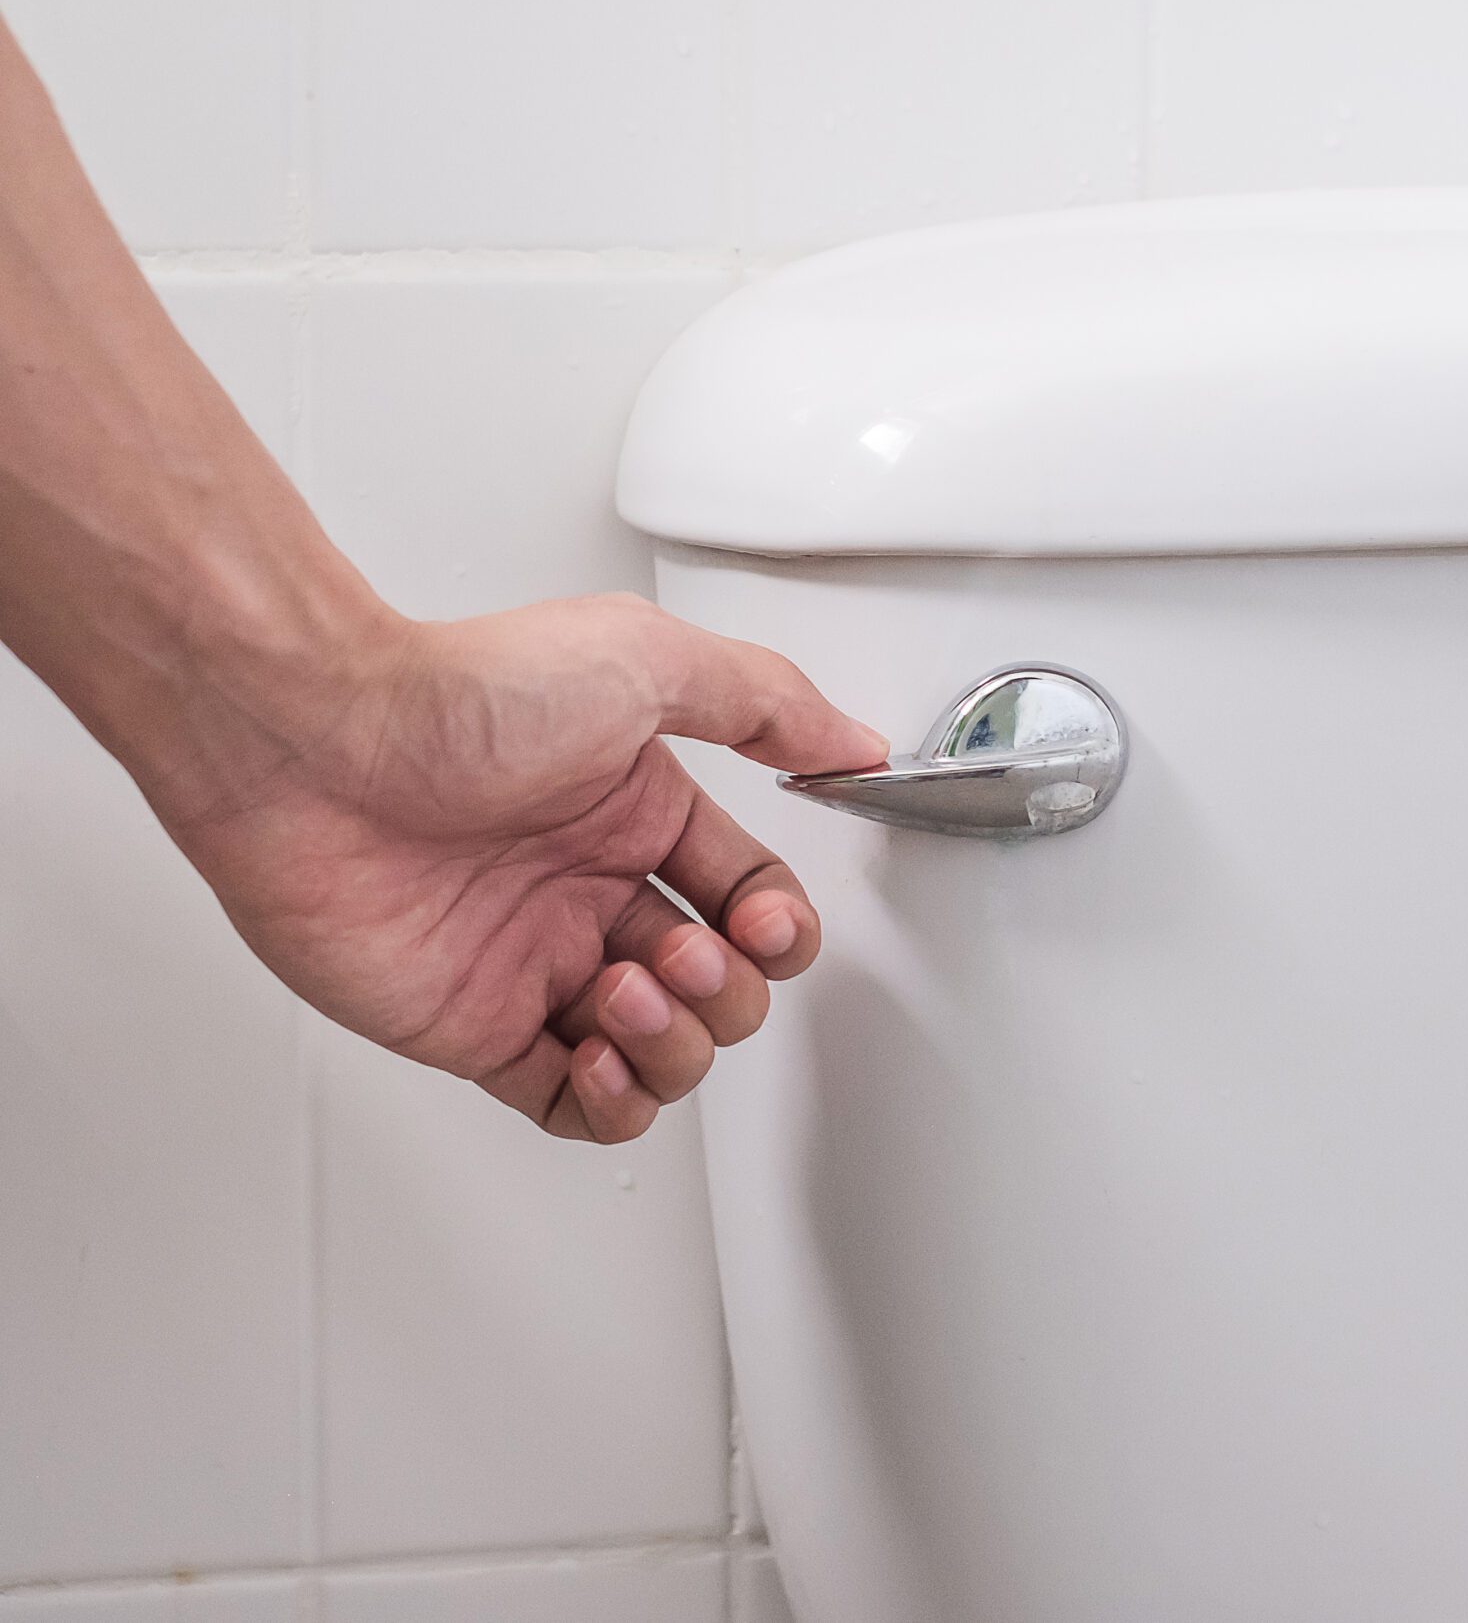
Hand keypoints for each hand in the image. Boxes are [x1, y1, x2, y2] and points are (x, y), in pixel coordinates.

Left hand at [152, 592, 885, 1142]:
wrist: (314, 747)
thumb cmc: (461, 693)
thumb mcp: (649, 660)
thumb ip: (767, 703)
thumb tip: (854, 743)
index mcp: (638, 814)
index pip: (753, 897)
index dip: (778, 928)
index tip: (761, 922)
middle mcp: (591, 891)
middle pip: (722, 988)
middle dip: (725, 989)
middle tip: (675, 954)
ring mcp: (537, 964)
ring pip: (662, 1055)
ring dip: (673, 1042)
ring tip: (621, 993)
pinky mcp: (475, 1029)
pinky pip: (574, 1108)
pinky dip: (612, 1102)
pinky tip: (598, 1055)